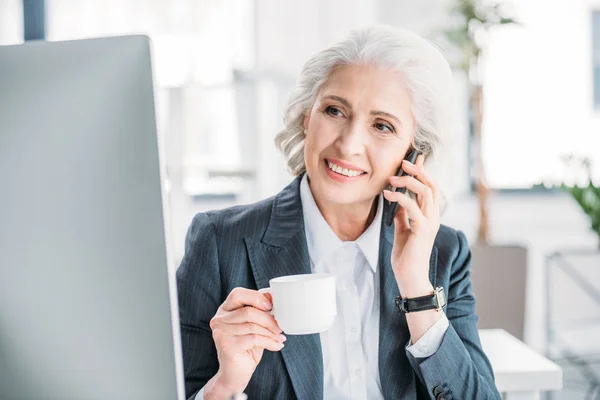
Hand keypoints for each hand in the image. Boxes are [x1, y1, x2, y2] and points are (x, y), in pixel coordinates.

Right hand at [204, 288, 285, 398]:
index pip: (237, 294)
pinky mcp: (226, 346)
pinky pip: (253, 339)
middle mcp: (219, 319)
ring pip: (252, 326)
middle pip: (248, 311)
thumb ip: (258, 310)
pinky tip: (276, 346)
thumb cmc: (246, 347)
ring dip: (271, 332)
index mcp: (225, 310)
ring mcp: (221, 333)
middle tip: (280, 327)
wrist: (235, 373)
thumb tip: (271, 296)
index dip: (255, 297)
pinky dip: (269, 342)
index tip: (271, 306)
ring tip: (279, 337)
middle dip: (268, 319)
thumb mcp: (254, 325)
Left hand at [383, 154, 440, 296]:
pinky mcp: (423, 230)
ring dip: (407, 181)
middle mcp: (434, 217)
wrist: (410, 278)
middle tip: (403, 163)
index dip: (423, 172)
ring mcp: (430, 223)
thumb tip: (397, 203)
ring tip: (391, 179)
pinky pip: (412, 207)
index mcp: (430, 217)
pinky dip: (399, 198)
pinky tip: (387, 195)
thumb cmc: (406, 257)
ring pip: (425, 192)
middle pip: (431, 186)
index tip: (414, 159)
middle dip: (418, 171)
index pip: (430, 188)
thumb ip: (403, 217)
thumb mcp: (403, 232)